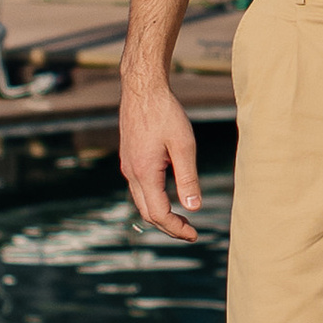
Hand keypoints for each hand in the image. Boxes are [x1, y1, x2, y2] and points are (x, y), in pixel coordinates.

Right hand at [119, 76, 202, 241]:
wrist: (142, 88)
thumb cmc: (165, 113)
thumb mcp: (183, 145)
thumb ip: (188, 178)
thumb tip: (194, 207)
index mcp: (144, 173)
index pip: (158, 214)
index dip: (176, 228)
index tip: (194, 234)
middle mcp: (131, 173)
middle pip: (147, 212)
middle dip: (168, 226)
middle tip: (190, 231)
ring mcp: (127, 165)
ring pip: (142, 200)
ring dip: (161, 213)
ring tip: (182, 217)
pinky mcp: (129, 157)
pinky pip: (139, 187)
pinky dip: (154, 198)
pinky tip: (169, 193)